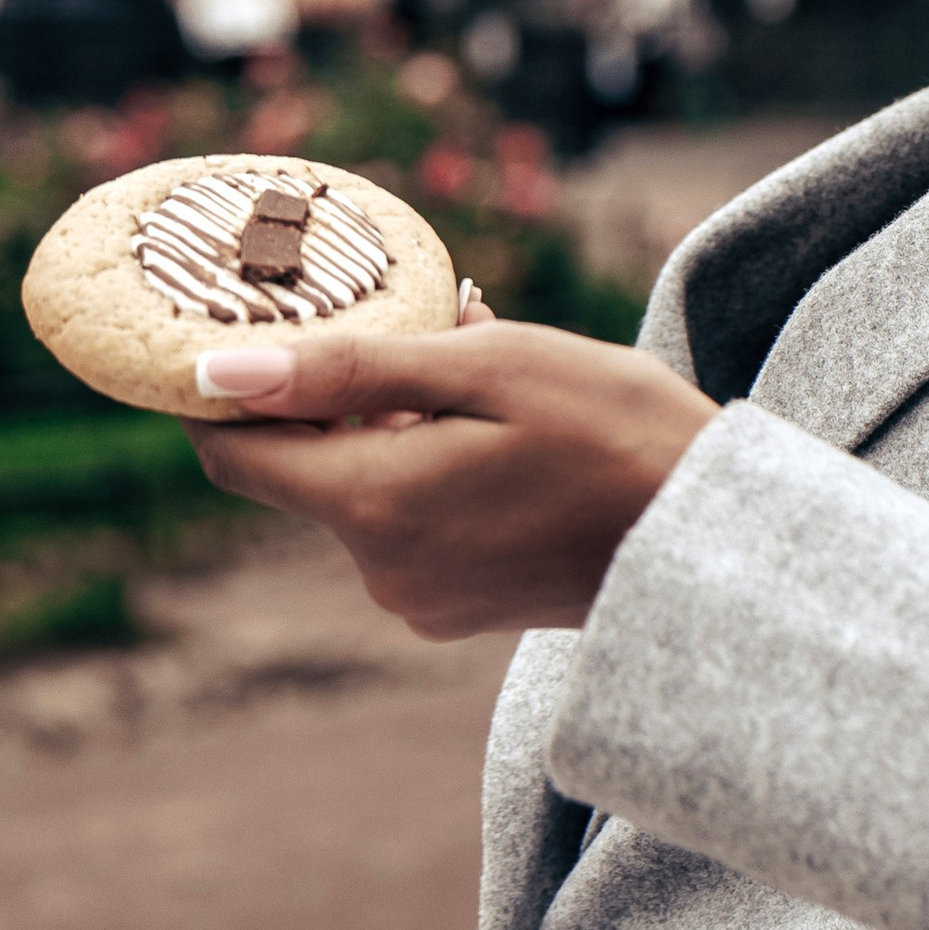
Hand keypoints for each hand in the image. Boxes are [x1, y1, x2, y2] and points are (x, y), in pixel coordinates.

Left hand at [185, 315, 719, 637]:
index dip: (227, 392)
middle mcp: (380, 569)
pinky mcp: (459, 606)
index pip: (237, 456)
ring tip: (488, 368)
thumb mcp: (484, 368)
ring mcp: (420, 598)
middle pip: (310, 467)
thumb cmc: (611, 430)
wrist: (713, 538)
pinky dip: (435, 467)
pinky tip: (508, 429)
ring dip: (400, 425)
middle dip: (346, 394)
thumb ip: (345, 372)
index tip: (250, 329)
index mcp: (373, 507)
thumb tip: (216, 373)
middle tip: (430, 323)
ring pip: (367, 488)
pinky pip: (413, 522)